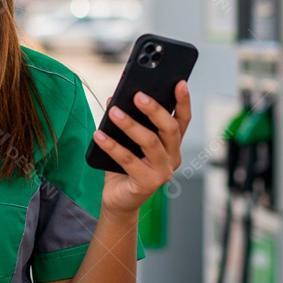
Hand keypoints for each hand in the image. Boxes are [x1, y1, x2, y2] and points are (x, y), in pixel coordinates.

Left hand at [91, 81, 191, 216]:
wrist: (119, 199)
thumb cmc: (124, 166)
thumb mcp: (126, 139)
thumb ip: (126, 118)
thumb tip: (116, 97)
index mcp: (172, 143)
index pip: (182, 119)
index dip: (183, 101)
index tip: (179, 82)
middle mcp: (172, 157)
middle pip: (169, 129)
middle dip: (155, 110)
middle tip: (138, 95)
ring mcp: (162, 172)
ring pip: (150, 143)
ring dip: (131, 125)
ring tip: (114, 111)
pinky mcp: (147, 183)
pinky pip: (128, 160)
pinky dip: (112, 146)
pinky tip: (99, 134)